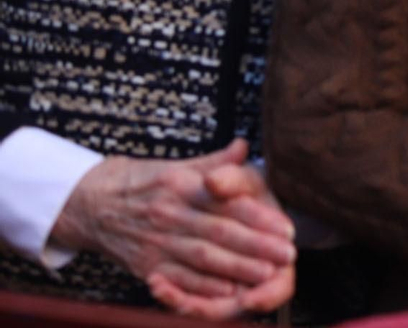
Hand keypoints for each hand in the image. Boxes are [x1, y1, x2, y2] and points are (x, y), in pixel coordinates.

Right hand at [52, 139, 296, 319]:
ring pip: (202, 258)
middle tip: (288, 255)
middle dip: (256, 246)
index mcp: (182, 186)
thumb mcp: (178, 166)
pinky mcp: (146, 266)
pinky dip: (203, 288)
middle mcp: (170, 215)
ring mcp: (157, 242)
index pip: (226, 203)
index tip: (286, 227)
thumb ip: (215, 163)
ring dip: (236, 269)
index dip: (258, 216)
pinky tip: (227, 292)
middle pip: (219, 233)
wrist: (89, 203)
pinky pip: (178, 279)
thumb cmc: (143, 183)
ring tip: (267, 275)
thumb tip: (243, 146)